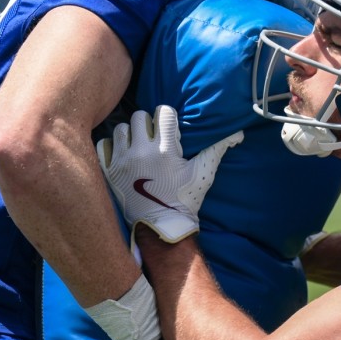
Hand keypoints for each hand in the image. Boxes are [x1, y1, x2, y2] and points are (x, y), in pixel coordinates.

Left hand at [96, 105, 242, 242]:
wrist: (162, 227)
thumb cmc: (185, 200)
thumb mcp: (203, 174)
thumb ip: (217, 149)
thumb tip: (237, 133)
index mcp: (165, 150)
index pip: (163, 112)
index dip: (167, 118)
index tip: (169, 130)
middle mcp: (142, 152)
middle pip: (140, 116)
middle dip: (148, 124)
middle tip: (153, 138)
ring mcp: (123, 162)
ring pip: (121, 128)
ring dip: (130, 134)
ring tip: (137, 146)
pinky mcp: (109, 172)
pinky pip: (103, 145)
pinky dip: (112, 146)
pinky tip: (122, 154)